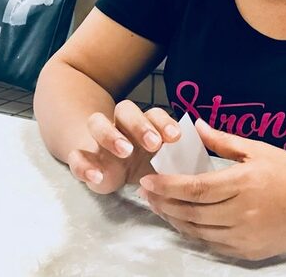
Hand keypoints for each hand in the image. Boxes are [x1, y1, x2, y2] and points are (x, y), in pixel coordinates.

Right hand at [66, 101, 181, 194]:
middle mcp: (120, 126)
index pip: (153, 113)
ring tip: (125, 151)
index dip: (164, 122)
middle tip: (154, 144)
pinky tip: (98, 177)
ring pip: (97, 123)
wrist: (103, 169)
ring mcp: (98, 141)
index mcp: (143, 125)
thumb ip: (179, 159)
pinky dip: (85, 166)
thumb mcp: (160, 163)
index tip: (175, 137)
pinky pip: (77, 157)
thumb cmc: (140, 165)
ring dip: (111, 134)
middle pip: (125, 110)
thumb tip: (208, 155)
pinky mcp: (83, 159)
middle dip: (141, 124)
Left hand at [138, 119, 285, 260]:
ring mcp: (246, 236)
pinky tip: (184, 222)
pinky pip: (212, 245)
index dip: (167, 186)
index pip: (195, 188)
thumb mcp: (259, 149)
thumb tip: (196, 126)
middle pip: (191, 212)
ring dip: (174, 220)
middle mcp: (243, 213)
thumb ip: (223, 141)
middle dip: (163, 203)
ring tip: (159, 206)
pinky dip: (194, 234)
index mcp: (243, 183)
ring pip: (198, 232)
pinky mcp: (249, 252)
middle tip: (146, 193)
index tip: (147, 179)